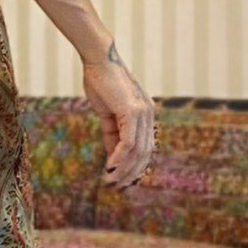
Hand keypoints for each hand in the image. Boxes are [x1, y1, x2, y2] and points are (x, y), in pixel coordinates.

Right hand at [82, 43, 153, 190]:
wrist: (99, 59)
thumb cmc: (100, 82)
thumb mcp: (107, 112)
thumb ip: (113, 133)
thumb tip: (113, 157)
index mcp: (145, 114)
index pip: (145, 148)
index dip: (135, 167)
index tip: (123, 181)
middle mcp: (148, 115)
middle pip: (144, 153)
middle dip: (131, 173)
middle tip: (117, 188)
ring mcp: (143, 113)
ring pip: (137, 151)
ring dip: (123, 170)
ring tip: (110, 182)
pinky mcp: (132, 112)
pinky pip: (128, 143)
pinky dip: (119, 158)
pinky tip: (110, 168)